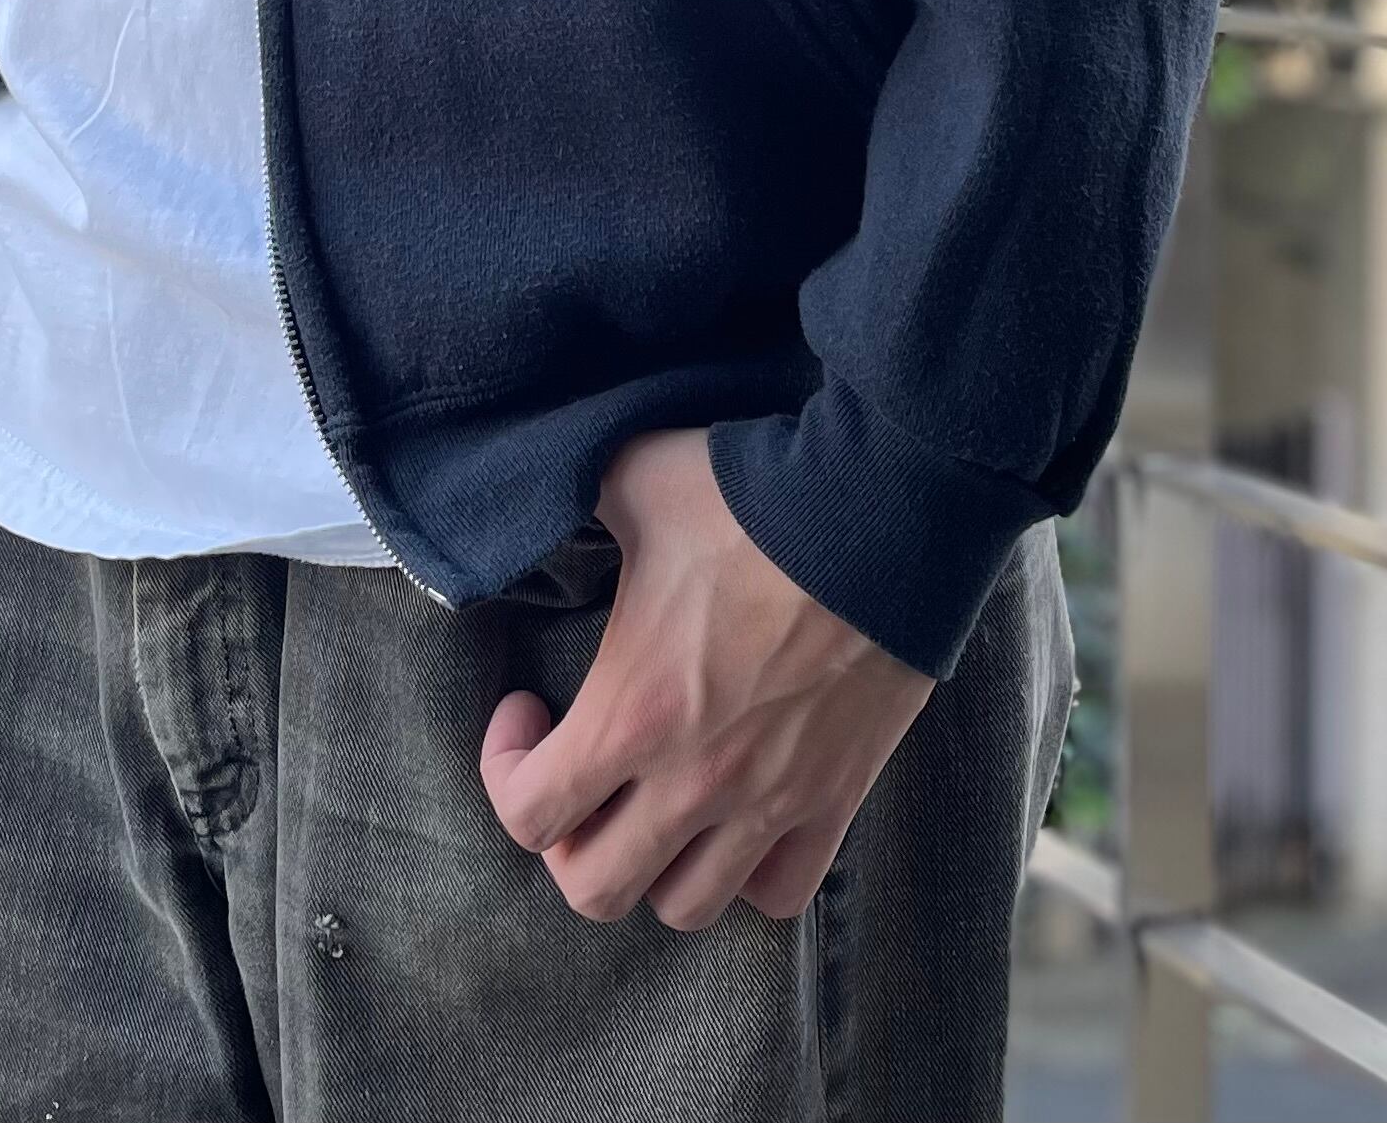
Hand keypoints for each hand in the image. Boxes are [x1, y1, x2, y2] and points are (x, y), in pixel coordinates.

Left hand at [478, 428, 930, 930]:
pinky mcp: (834, 802)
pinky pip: (779, 892)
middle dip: (566, 840)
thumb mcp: (634, 479)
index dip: (504, 769)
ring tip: (649, 803)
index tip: (527, 710)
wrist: (882, 519)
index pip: (529, 813)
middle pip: (595, 888)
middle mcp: (694, 780)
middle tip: (577, 772)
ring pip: (684, 906)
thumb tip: (545, 487)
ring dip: (651, 866)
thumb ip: (575, 496)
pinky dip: (745, 875)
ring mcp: (769, 803)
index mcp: (633, 712)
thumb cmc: (752, 500)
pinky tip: (732, 819)